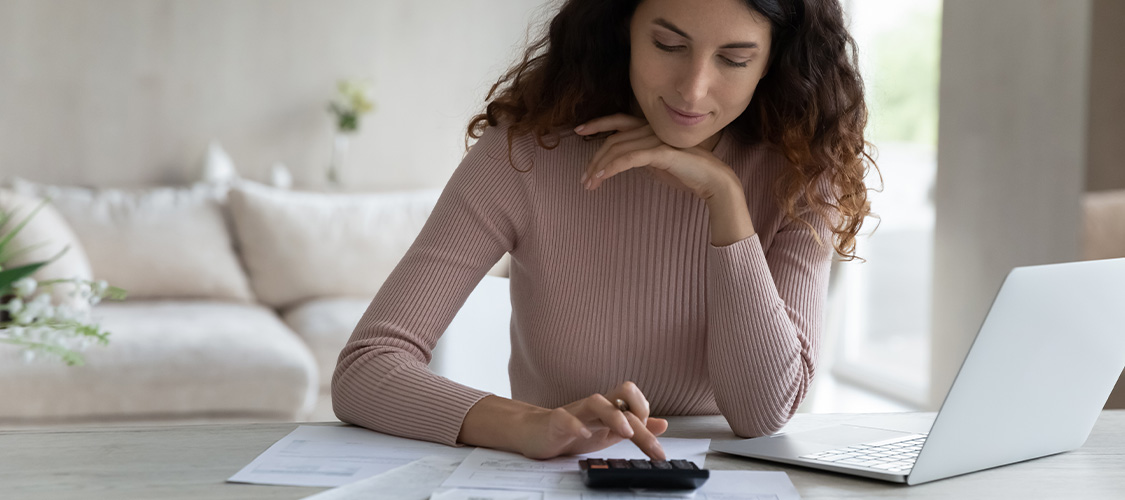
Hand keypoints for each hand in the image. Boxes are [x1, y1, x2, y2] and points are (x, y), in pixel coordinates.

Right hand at [517, 381, 668, 459]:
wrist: (535, 433)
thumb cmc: (572, 431)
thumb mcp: (610, 432)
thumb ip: (635, 427)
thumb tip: (663, 424)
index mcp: (608, 408)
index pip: (634, 400)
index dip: (648, 417)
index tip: (654, 446)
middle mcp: (595, 407)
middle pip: (621, 399)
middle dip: (640, 421)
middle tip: (652, 447)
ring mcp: (575, 412)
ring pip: (596, 402)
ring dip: (614, 415)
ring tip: (625, 433)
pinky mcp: (555, 422)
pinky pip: (565, 419)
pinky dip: (576, 425)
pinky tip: (584, 435)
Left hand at [575, 113, 740, 201]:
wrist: (712, 180)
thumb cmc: (687, 173)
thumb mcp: (657, 162)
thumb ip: (641, 156)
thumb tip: (623, 160)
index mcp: (651, 128)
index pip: (619, 121)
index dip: (597, 123)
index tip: (578, 130)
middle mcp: (652, 128)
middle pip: (613, 139)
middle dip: (594, 158)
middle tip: (583, 178)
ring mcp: (657, 138)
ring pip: (617, 149)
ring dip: (599, 167)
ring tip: (588, 184)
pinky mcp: (660, 152)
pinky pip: (628, 158)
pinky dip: (611, 168)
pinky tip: (601, 178)